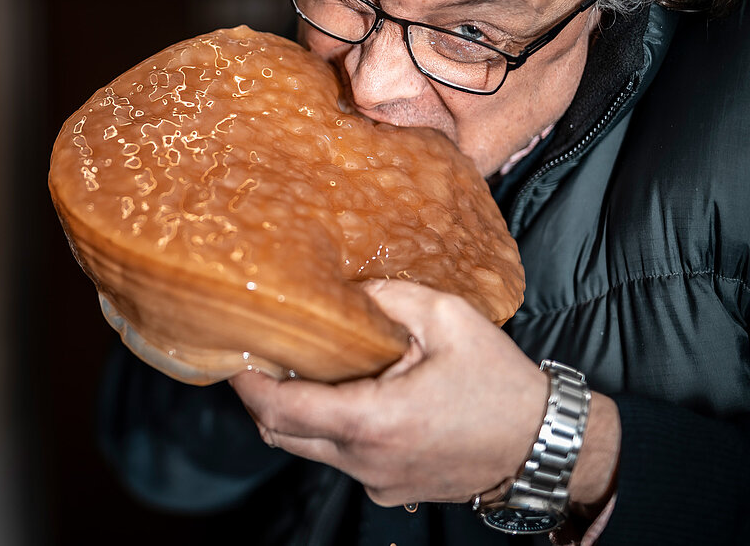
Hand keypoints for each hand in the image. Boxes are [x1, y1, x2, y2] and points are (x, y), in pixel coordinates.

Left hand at [230, 279, 550, 506]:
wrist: (544, 445)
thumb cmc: (500, 381)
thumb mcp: (448, 318)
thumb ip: (388, 297)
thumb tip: (343, 288)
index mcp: (373, 422)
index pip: (280, 409)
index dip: (247, 383)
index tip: (233, 355)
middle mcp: (365, 461)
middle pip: (280, 435)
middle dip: (260, 397)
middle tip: (258, 356)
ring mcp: (375, 482)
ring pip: (308, 449)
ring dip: (294, 413)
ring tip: (302, 369)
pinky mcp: (388, 490)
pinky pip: (340, 459)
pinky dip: (328, 430)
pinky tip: (348, 395)